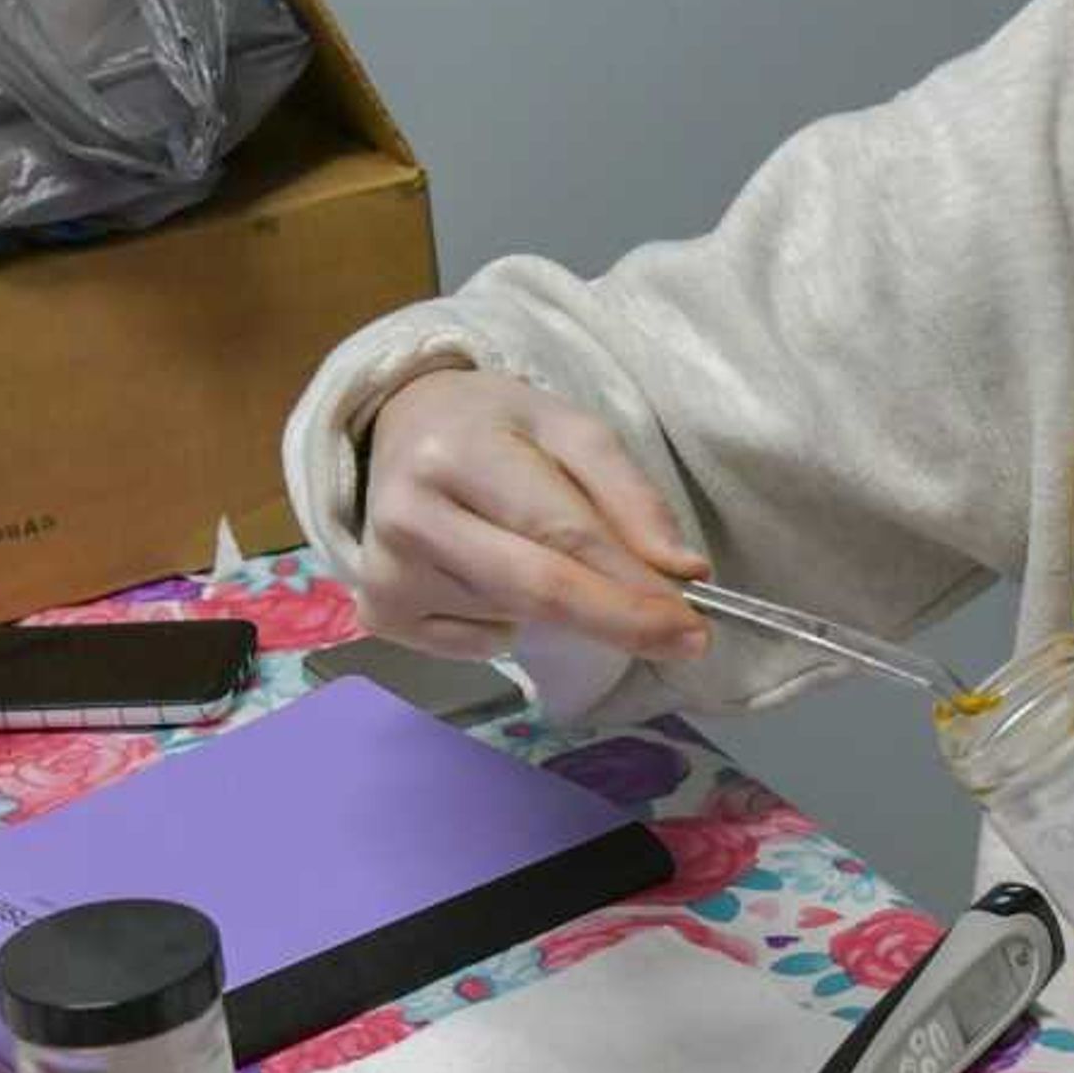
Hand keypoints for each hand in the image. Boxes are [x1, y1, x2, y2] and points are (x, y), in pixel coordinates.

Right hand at [359, 369, 711, 663]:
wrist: (398, 429)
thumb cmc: (494, 428)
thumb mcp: (570, 430)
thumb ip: (629, 496)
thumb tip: (683, 572)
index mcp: (458, 454)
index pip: (562, 534)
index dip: (631, 589)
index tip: (692, 624)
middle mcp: (411, 516)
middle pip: (537, 592)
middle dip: (621, 622)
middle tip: (685, 641)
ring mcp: (387, 572)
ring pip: (515, 618)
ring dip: (558, 607)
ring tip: (533, 549)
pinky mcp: (381, 612)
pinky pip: (479, 644)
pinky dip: (508, 624)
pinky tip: (488, 573)